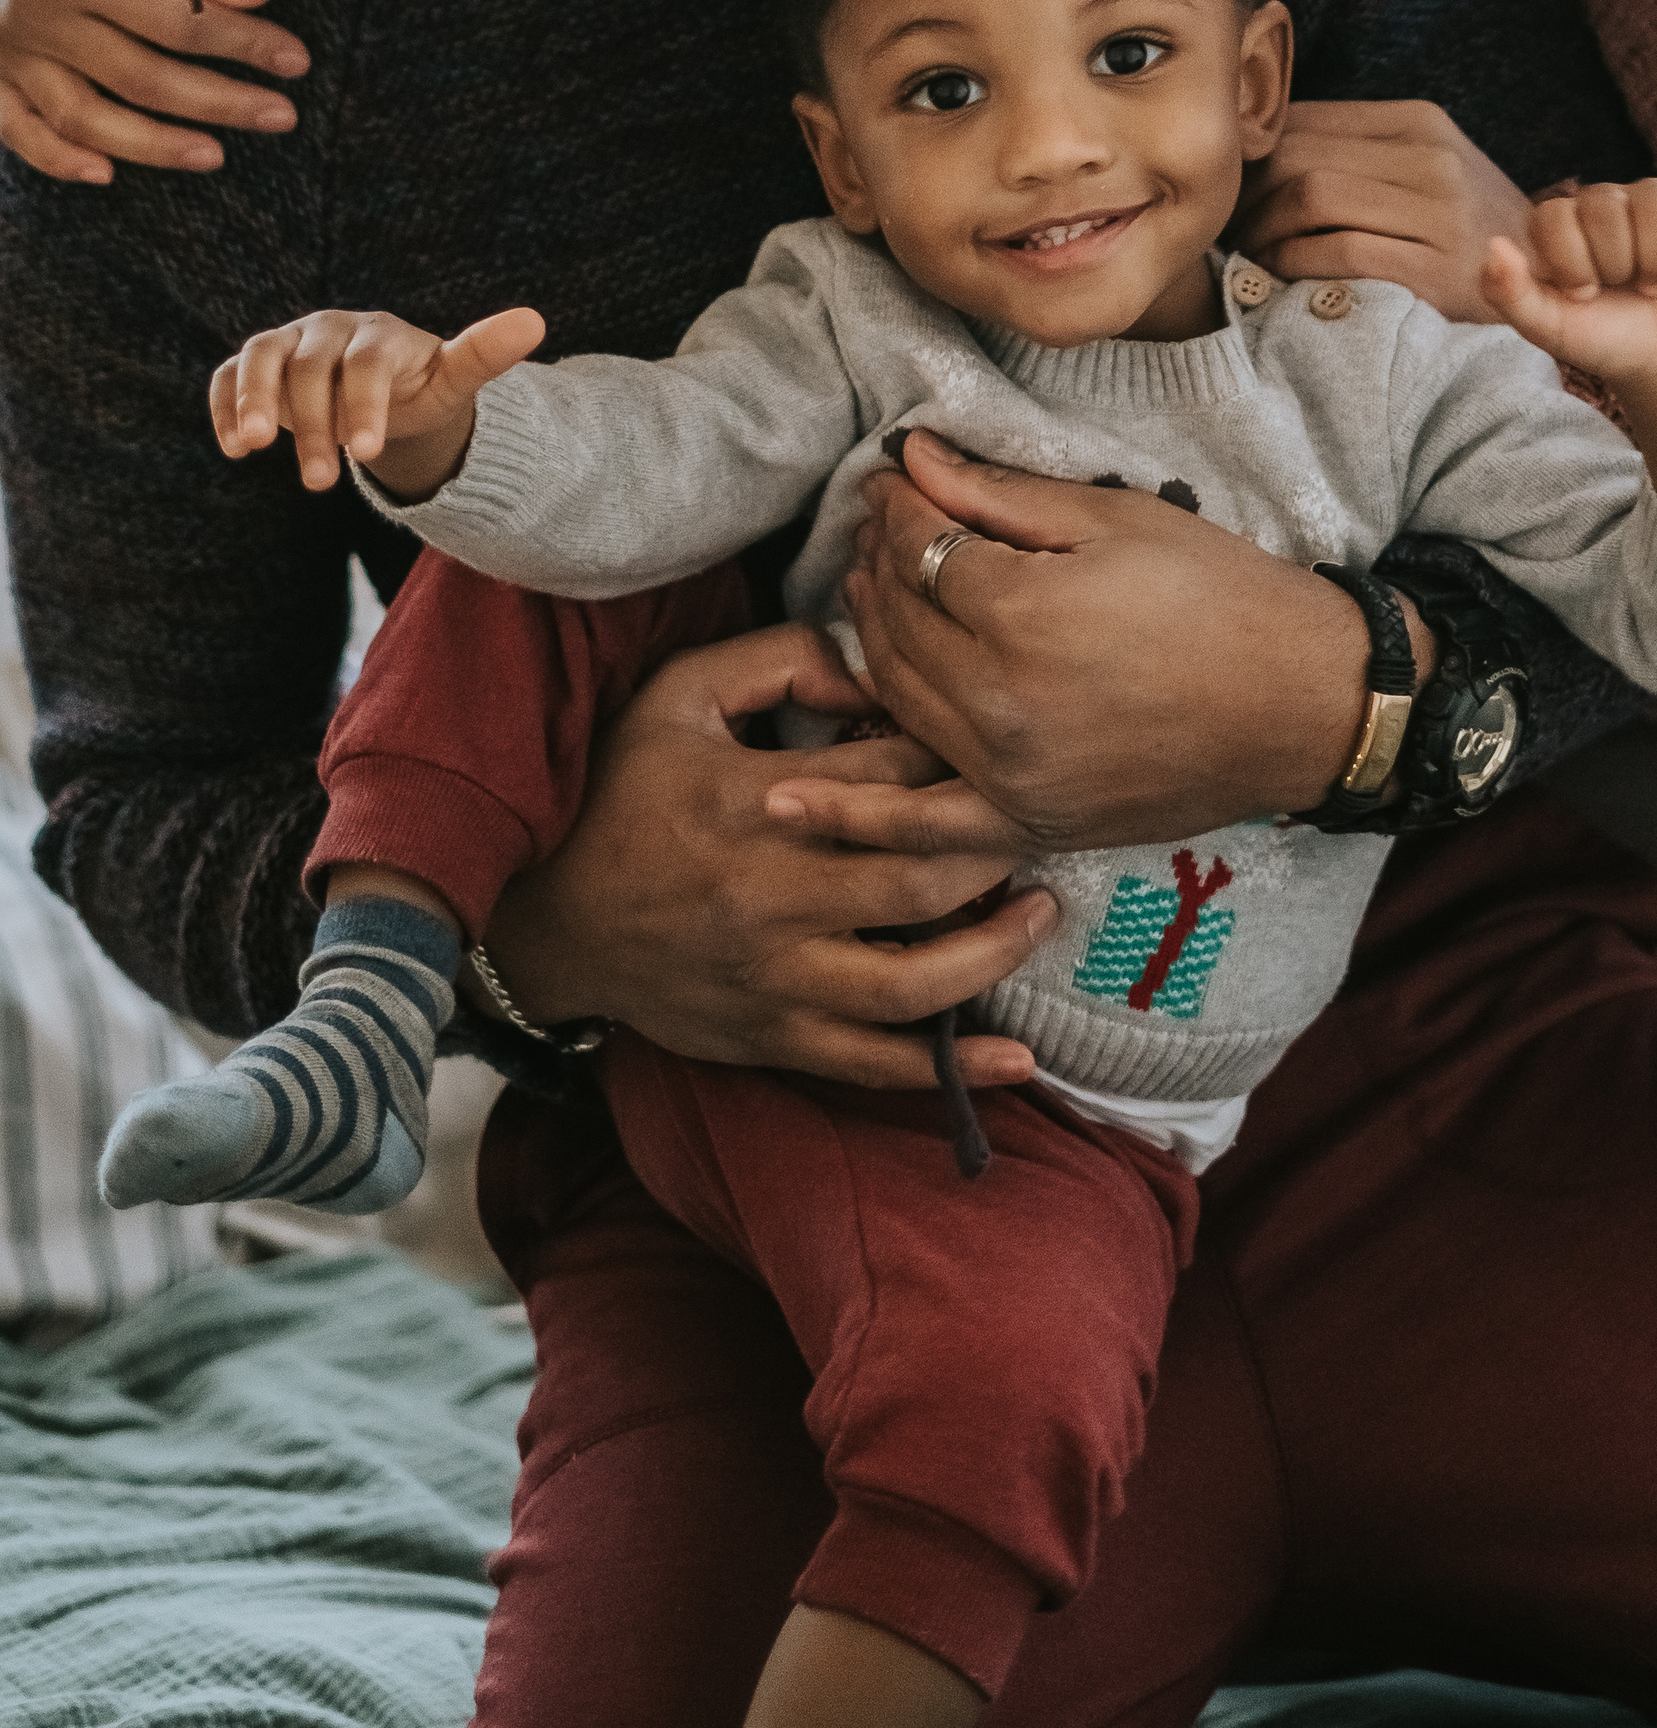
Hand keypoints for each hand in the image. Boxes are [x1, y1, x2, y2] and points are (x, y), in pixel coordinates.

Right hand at [0, 0, 309, 183]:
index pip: (179, 23)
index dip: (244, 45)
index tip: (298, 61)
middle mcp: (35, 14)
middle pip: (142, 78)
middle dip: (220, 103)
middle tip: (285, 117)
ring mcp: (5, 48)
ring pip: (84, 117)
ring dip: (153, 145)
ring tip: (217, 156)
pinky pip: (16, 130)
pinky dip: (56, 158)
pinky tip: (106, 174)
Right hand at [209, 303, 547, 493]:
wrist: (384, 386)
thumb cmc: (419, 385)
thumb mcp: (453, 377)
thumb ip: (483, 353)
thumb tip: (536, 320)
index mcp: (379, 333)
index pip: (365, 365)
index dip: (363, 406)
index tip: (365, 453)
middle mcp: (328, 329)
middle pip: (310, 370)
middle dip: (311, 426)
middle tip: (319, 483)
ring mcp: (288, 343)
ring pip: (260, 359)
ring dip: (252, 402)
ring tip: (251, 448)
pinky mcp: (256, 365)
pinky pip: (227, 374)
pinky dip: (224, 404)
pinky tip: (234, 446)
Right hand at [480, 623, 1052, 1088]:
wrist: (546, 920)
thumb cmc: (620, 792)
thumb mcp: (679, 694)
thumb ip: (779, 657)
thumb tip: (873, 674)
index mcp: (752, 803)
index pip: (887, 779)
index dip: (950, 758)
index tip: (981, 742)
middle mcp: (770, 898)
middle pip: (920, 881)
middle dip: (997, 853)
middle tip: (1038, 823)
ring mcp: (774, 980)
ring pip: (912, 984)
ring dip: (994, 953)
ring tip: (1040, 914)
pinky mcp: (772, 1038)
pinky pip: (874, 1066)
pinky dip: (951, 1070)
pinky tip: (1015, 1063)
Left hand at [826, 429, 1385, 853]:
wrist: (1303, 705)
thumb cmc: (1223, 596)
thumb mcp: (1116, 518)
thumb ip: (998, 494)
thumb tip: (909, 456)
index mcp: (1023, 609)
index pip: (918, 545)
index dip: (896, 504)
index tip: (893, 479)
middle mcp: (1000, 699)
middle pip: (895, 619)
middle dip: (877, 560)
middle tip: (880, 524)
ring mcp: (1009, 771)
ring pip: (894, 697)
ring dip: (866, 639)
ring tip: (868, 592)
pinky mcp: (1027, 823)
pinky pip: (919, 827)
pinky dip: (851, 816)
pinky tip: (785, 801)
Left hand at [1230, 98, 1531, 321]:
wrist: (1552, 289)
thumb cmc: (1465, 235)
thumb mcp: (1423, 173)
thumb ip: (1354, 155)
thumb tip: (1256, 151)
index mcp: (1420, 122)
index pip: (1306, 119)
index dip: (1253, 155)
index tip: (1234, 190)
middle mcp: (1432, 157)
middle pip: (1299, 153)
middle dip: (1248, 192)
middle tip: (1230, 226)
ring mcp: (1440, 214)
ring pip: (1311, 194)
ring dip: (1263, 228)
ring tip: (1252, 253)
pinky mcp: (1435, 271)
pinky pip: (1335, 251)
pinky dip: (1291, 263)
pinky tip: (1280, 277)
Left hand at [1487, 179, 1656, 556]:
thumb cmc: (1601, 337)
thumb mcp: (1549, 327)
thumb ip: (1510, 292)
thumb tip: (1495, 248)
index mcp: (1559, 223)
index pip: (1555, 217)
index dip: (1573, 264)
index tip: (1584, 295)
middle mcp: (1603, 201)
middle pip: (1605, 205)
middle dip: (1618, 263)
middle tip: (1624, 289)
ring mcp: (1650, 197)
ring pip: (1653, 198)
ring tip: (1654, 283)